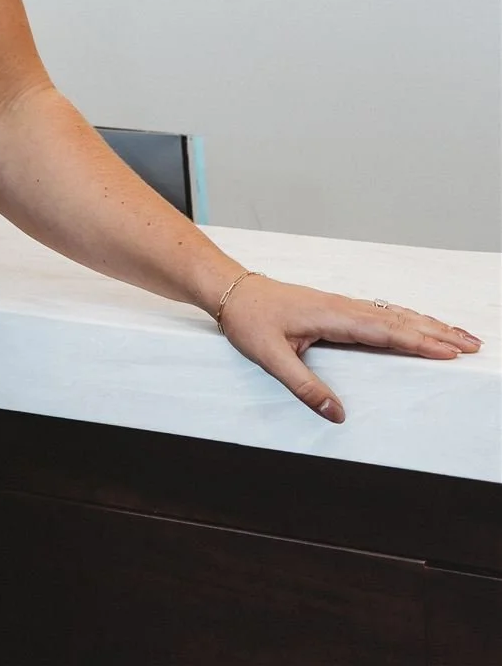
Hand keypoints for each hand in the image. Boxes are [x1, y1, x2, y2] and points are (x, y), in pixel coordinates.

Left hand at [216, 273, 482, 422]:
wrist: (232, 290)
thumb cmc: (249, 320)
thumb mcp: (270, 357)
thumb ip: (303, 386)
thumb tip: (337, 415)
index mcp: (331, 317)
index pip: (384, 331)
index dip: (418, 341)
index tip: (449, 351)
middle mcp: (342, 308)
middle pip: (399, 320)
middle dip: (437, 332)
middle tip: (472, 344)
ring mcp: (341, 306)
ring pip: (393, 315)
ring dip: (427, 324)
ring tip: (458, 335)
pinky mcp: (337, 309)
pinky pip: (381, 314)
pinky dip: (407, 320)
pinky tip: (417, 326)